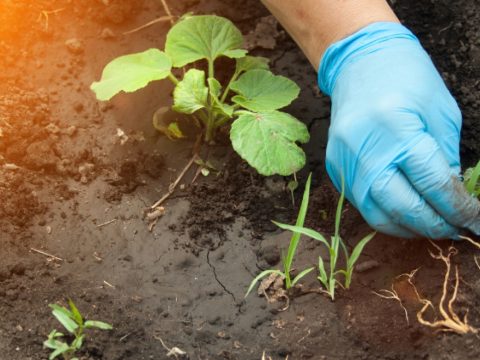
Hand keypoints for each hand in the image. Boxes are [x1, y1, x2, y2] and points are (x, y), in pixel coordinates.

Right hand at [319, 22, 479, 238]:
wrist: (360, 64)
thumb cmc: (407, 79)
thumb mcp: (441, 114)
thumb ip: (445, 159)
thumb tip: (450, 200)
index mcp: (396, 129)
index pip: (432, 184)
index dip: (459, 209)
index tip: (475, 221)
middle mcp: (364, 150)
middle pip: (403, 207)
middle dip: (435, 225)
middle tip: (456, 229)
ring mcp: (345, 162)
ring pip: (378, 215)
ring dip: (409, 228)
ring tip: (431, 225)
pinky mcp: (335, 168)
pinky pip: (362, 203)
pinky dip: (387, 214)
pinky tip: (405, 212)